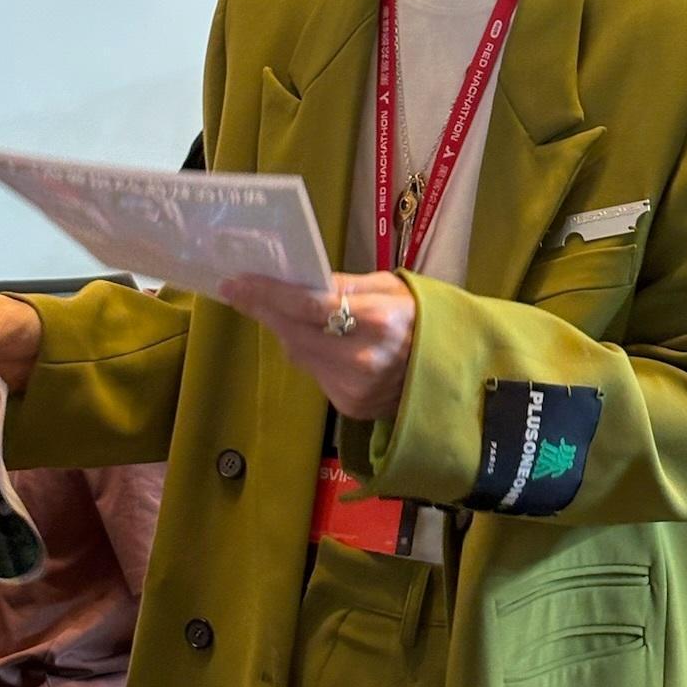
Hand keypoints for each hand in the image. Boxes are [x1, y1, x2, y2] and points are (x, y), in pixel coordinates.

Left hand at [220, 271, 414, 421]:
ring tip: (282, 310)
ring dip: (286, 331)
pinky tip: (319, 341)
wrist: (451, 371)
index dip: (267, 294)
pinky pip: (314, 373)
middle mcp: (362, 359)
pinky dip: (309, 353)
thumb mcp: (390, 286)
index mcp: (378, 320)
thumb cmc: (422, 318)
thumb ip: (343, 284)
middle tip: (240, 290)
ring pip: (298, 354)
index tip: (235, 283)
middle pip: (294, 332)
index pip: (307, 306)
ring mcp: (354, 388)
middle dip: (264, 310)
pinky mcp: (349, 406)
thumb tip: (298, 280)